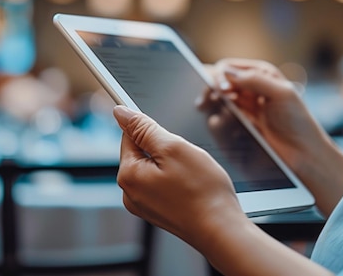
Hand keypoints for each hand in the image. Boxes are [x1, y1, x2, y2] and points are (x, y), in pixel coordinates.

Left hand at [114, 105, 247, 252]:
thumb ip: (144, 128)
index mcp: (128, 175)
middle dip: (165, 148)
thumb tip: (120, 112)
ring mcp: (144, 205)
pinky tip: (192, 186)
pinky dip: (177, 179)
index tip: (167, 132)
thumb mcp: (173, 147)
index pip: (129, 135)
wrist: (222, 230)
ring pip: (155, 168)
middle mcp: (130, 193)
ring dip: (172, 163)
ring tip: (192, 174)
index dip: (150, 127)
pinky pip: (163, 184)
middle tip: (186, 158)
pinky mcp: (159, 212)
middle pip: (142, 152)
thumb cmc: (202, 191)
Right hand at [208, 59, 328, 169]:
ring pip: (215, 102)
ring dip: (214, 108)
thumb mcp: (282, 94)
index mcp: (260, 74)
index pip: (227, 67)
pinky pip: (219, 120)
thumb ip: (255, 79)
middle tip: (206, 103)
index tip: (220, 89)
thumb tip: (225, 73)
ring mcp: (242, 108)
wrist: (304, 155)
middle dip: (210, 91)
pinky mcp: (238, 127)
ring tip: (224, 118)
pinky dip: (219, 123)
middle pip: (216, 83)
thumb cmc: (299, 123)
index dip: (218, 75)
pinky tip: (227, 128)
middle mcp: (249, 89)